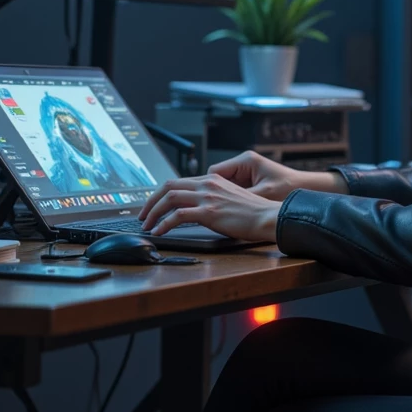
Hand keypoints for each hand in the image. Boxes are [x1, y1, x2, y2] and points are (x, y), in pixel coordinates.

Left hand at [139, 171, 281, 242]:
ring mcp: (207, 197)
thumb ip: (213, 200)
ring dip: (153, 212)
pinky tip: (160, 231)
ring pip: (169, 198)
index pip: (178, 182)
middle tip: (142, 215)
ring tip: (147, 225)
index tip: (153, 206)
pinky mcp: (209, 212)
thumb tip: (197, 212)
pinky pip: (178, 215)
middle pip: (168, 186)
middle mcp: (207, 184)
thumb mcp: (230, 199)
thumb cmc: (254, 213)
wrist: (268, 217)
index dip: (161, 194)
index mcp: (212, 180)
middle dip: (150, 201)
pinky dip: (164, 224)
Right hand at [207, 149, 304, 201]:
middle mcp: (244, 164)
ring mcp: (247, 173)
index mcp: (245, 161)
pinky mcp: (251, 182)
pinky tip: (231, 210)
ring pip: (223, 185)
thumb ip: (240, 197)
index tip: (204, 202)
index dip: (207, 187)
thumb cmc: (289, 188)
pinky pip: (233, 190)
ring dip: (222, 197)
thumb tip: (220, 206)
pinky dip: (231, 199)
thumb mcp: (263, 194)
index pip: (214, 172)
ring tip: (220, 211)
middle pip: (216, 178)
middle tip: (207, 208)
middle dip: (212, 192)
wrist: (307, 188)